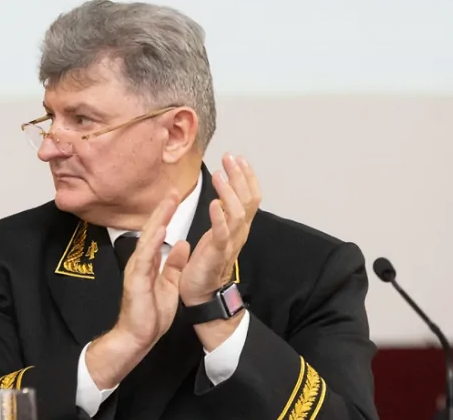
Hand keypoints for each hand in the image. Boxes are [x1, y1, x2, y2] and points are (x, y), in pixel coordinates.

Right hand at [114, 190, 190, 349]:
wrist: (137, 337)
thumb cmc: (150, 313)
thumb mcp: (169, 284)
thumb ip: (173, 264)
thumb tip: (182, 244)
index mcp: (149, 262)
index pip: (158, 233)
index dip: (167, 214)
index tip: (176, 197)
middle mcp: (140, 261)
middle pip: (152, 230)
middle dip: (163, 210)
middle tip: (174, 190)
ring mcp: (136, 269)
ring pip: (147, 239)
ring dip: (158, 219)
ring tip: (168, 202)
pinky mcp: (136, 280)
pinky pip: (145, 257)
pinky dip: (152, 242)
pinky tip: (160, 229)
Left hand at [179, 153, 260, 305]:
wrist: (202, 294)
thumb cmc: (206, 263)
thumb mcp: (217, 234)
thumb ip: (223, 217)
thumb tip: (222, 197)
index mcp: (238, 227)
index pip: (250, 197)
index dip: (247, 177)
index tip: (238, 158)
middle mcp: (239, 232)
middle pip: (247, 200)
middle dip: (240, 176)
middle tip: (230, 157)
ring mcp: (230, 242)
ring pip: (237, 213)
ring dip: (229, 191)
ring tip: (220, 174)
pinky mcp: (217, 254)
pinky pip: (221, 234)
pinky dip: (218, 217)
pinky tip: (213, 203)